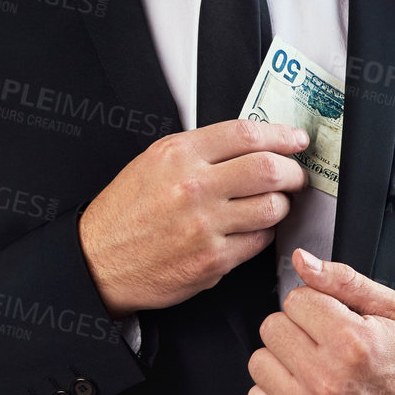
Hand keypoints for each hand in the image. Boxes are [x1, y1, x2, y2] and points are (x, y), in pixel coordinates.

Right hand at [78, 119, 310, 316]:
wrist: (98, 260)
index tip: (296, 141)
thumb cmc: (125, 213)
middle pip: (269, 169)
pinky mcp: (212, 260)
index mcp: (178, 155)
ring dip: (281, 205)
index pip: (247, 134)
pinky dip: (262, 234)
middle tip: (295, 176)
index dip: (282, 136)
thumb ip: (200, 151)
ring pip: (272, 207)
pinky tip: (250, 230)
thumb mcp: (153, 163)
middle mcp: (193, 187)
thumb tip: (252, 144)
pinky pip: (258, 241)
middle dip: (293, 172)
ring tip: (272, 204)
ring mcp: (204, 226)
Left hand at [246, 247, 394, 394]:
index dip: (314, 306)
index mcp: (352, 341)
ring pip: (258, 362)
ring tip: (312, 369)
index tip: (331, 321)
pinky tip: (303, 393)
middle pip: (272, 328)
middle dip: (295, 330)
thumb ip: (343, 280)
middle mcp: (328, 379)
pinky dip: (274, 393)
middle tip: (321, 345)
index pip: (295, 300)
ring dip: (281, 362)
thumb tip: (302, 260)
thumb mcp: (390, 312)